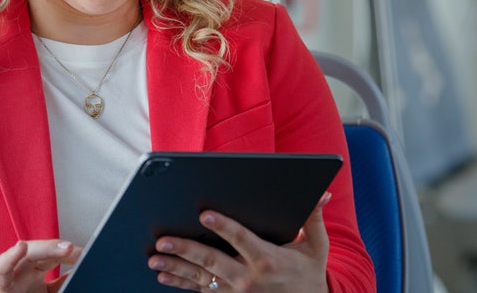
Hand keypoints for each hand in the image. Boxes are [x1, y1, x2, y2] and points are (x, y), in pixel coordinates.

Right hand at [0, 239, 81, 292]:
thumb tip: (84, 266)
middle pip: (29, 254)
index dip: (64, 250)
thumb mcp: (51, 290)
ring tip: (21, 248)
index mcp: (32, 269)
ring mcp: (4, 286)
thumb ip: (62, 281)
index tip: (80, 251)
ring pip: (1, 269)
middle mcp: (17, 273)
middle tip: (67, 248)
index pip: (48, 253)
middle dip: (47, 247)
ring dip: (9, 258)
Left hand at [148, 192, 332, 291]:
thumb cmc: (309, 274)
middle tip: (164, 241)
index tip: (205, 215)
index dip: (224, 226)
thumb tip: (322, 193)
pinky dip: (181, 284)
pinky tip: (163, 277)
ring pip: (201, 278)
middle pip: (212, 261)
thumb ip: (313, 218)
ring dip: (175, 269)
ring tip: (154, 261)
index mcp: (269, 259)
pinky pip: (201, 291)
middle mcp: (249, 278)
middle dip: (186, 250)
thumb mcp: (316, 247)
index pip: (242, 239)